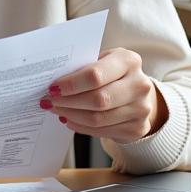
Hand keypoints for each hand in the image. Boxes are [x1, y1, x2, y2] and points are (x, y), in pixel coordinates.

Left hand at [40, 48, 167, 143]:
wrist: (140, 94)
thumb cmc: (114, 74)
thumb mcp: (103, 61)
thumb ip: (83, 67)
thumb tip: (52, 81)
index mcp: (128, 61)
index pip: (95, 75)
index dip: (70, 84)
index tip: (52, 88)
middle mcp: (139, 85)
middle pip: (97, 100)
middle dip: (67, 102)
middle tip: (49, 101)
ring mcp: (141, 109)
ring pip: (97, 119)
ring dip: (71, 115)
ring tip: (56, 109)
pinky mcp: (137, 128)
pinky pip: (101, 131)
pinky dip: (80, 126)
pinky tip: (69, 119)